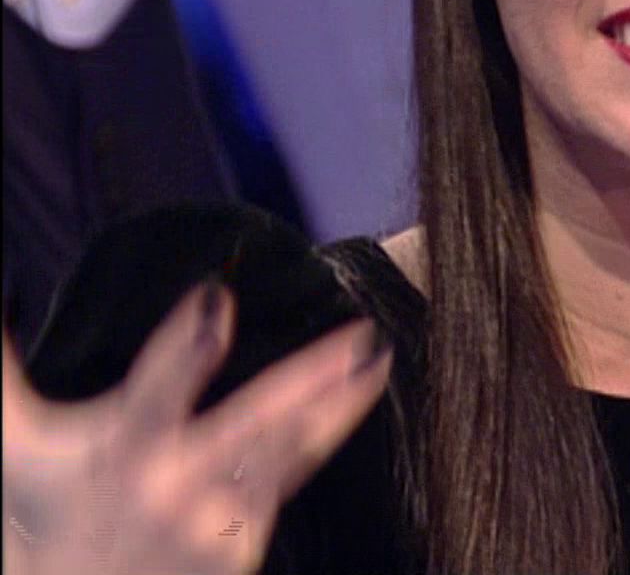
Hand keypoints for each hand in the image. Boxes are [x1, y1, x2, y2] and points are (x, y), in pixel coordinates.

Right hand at [1, 281, 393, 573]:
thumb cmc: (46, 517)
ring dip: (334, 406)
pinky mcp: (237, 547)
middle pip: (254, 423)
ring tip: (378, 358)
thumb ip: (1, 374)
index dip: (186, 345)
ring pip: (288, 451)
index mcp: (124, 446)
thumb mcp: (14, 446)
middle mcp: (175, 482)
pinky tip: (361, 396)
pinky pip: (286, 485)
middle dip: (306, 382)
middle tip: (359, 339)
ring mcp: (214, 518)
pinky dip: (321, 440)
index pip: (157, 386)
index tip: (216, 297)